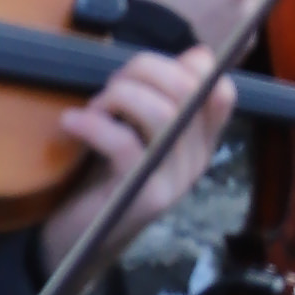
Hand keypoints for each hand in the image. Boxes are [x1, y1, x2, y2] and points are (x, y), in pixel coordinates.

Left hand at [38, 39, 238, 277]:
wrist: (79, 240)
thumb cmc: (106, 175)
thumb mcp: (139, 128)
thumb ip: (164, 95)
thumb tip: (197, 54)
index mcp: (200, 142)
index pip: (222, 93)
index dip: (191, 67)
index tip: (149, 70)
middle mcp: (196, 161)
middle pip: (188, 91)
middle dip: (144, 70)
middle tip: (111, 85)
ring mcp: (174, 181)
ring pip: (162, 113)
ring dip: (121, 95)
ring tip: (94, 106)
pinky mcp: (144, 197)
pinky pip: (126, 144)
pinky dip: (94, 124)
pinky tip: (72, 122)